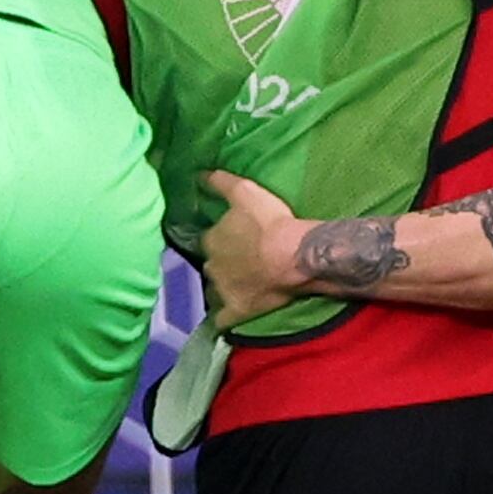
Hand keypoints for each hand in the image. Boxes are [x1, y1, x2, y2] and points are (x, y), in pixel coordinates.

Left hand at [197, 172, 303, 326]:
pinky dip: (224, 318)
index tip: (233, 239)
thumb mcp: (245, 191)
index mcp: (211, 240)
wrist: (293, 257)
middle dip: (222, 264)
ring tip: (240, 286)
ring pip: (215, 291)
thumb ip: (220, 182)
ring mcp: (222, 291)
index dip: (221, 239)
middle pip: (212, 266)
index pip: (208, 240)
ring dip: (224, 288)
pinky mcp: (236, 311)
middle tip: (241, 262)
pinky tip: (229, 316)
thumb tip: (198, 174)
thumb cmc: (270, 223)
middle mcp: (211, 266)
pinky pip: (223, 319)